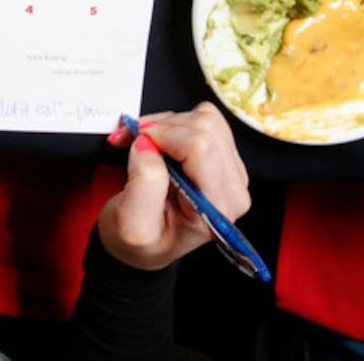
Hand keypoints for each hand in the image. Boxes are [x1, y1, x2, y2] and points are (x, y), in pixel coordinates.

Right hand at [96, 101, 249, 270]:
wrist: (146, 245)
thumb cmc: (142, 241)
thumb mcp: (131, 226)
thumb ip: (142, 186)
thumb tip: (147, 144)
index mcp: (216, 208)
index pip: (200, 147)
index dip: (161, 136)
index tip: (136, 143)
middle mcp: (232, 189)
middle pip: (205, 128)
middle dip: (161, 127)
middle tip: (133, 140)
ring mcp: (230, 171)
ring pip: (206, 118)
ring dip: (167, 123)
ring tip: (144, 143)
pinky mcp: (222, 156)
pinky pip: (203, 118)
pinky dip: (174, 122)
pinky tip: (158, 141)